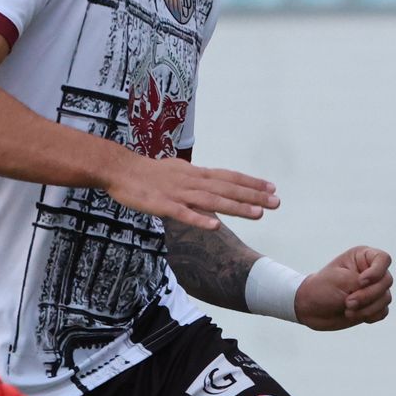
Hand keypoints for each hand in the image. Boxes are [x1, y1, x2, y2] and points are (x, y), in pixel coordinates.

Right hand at [105, 154, 278, 231]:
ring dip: (235, 207)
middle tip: (277, 202)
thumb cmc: (147, 172)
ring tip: (258, 214)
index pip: (229, 177)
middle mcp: (192, 181)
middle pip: (227, 188)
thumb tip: (212, 185)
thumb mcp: (177, 171)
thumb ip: (195, 180)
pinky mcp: (163, 205)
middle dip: (253, 196)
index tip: (272, 188)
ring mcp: (178, 193)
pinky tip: (215, 226)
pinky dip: (199, 219)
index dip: (251, 183)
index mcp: (195, 173)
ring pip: (212, 201)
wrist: (119, 170)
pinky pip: (183, 214)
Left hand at [295, 247, 393, 330]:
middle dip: (367, 295)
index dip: (377, 272)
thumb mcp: (340, 280)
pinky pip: (382, 312)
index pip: (383, 259)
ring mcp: (372, 290)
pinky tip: (354, 315)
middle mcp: (371, 272)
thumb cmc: (321, 288)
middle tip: (348, 302)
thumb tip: (384, 296)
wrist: (309, 308)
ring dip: (367, 308)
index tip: (361, 282)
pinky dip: (370, 315)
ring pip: (385, 298)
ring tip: (348, 310)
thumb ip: (364, 285)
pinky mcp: (371, 306)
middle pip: (386, 281)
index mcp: (363, 258)